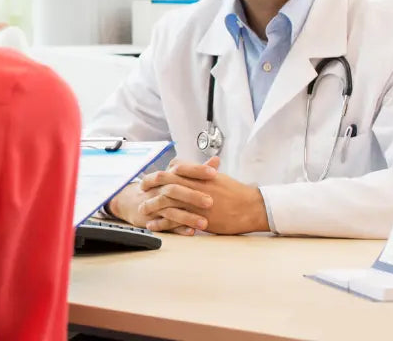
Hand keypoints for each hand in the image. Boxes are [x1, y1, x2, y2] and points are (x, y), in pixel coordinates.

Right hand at [104, 170, 209, 231]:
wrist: (133, 201)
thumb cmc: (161, 188)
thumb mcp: (176, 176)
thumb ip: (197, 171)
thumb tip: (216, 160)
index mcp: (168, 176)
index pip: (181, 169)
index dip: (196, 170)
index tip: (214, 173)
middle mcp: (160, 189)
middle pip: (174, 189)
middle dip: (192, 196)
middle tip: (210, 202)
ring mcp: (155, 205)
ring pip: (170, 210)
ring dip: (187, 217)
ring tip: (204, 223)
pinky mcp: (153, 220)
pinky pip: (166, 225)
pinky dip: (178, 229)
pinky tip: (191, 232)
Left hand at [137, 156, 269, 235]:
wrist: (252, 207)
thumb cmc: (237, 193)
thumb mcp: (219, 178)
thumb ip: (204, 173)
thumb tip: (197, 168)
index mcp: (200, 175)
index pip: (175, 168)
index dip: (162, 172)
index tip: (153, 176)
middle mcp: (195, 186)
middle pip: (166, 182)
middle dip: (150, 184)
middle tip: (140, 189)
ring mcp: (195, 202)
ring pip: (167, 201)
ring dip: (152, 205)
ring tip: (142, 209)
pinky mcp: (198, 218)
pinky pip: (175, 220)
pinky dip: (162, 222)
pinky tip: (153, 225)